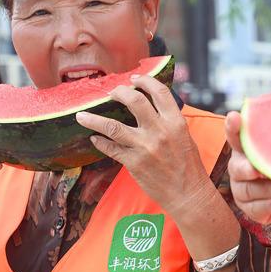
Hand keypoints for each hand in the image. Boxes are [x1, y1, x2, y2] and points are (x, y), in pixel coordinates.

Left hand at [76, 75, 207, 216]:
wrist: (188, 193)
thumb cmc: (189, 166)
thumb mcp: (185, 136)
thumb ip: (169, 121)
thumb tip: (152, 107)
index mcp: (176, 122)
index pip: (159, 92)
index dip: (145, 81)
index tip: (135, 78)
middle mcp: (160, 131)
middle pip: (134, 101)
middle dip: (119, 92)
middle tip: (111, 92)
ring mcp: (145, 147)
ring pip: (113, 126)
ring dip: (94, 119)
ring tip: (81, 115)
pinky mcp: (134, 163)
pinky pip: (111, 148)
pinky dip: (100, 142)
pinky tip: (95, 139)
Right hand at [225, 112, 270, 226]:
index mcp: (248, 149)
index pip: (236, 136)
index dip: (232, 127)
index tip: (234, 117)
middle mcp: (240, 167)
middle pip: (236, 167)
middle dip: (246, 168)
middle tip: (258, 170)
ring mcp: (242, 189)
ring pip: (248, 190)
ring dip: (266, 190)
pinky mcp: (249, 208)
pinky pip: (254, 208)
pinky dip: (268, 206)